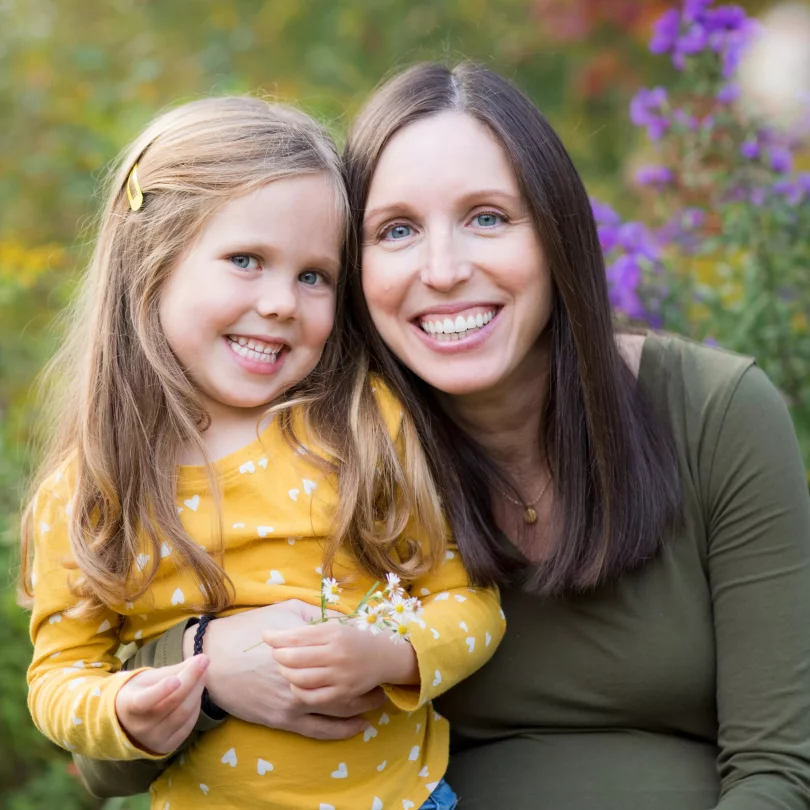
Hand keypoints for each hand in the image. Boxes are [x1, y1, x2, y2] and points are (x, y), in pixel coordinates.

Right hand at [115, 654, 208, 754]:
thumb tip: (199, 661)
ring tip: (203, 674)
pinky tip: (197, 694)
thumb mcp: (148, 678)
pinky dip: (196, 707)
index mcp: (129, 706)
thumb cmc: (139, 693)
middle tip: (204, 661)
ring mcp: (154, 740)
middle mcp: (140, 727)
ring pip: (184, 713)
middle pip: (173, 703)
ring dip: (197, 691)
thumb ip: (172, 670)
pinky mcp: (168, 746)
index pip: (145, 700)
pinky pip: (188, 725)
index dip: (161, 690)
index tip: (176, 679)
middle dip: (192, 679)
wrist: (127, 723)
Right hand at [192, 601, 385, 739]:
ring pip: (340, 709)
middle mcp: (305, 677)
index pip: (347, 656)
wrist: (214, 660)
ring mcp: (295, 702)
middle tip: (385, 678)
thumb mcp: (286, 612)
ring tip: (379, 700)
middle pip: (349, 684)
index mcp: (307, 649)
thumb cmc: (250, 630)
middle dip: (371, 683)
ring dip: (363, 706)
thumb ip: (317, 616)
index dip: (367, 656)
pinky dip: (343, 729)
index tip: (380, 653)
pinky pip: (321, 730)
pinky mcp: (284, 720)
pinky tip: (359, 724)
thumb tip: (345, 616)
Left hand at [264, 620, 418, 707]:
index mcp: (333, 633)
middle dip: (279, 656)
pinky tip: (295, 685)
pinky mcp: (343, 694)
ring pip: (301, 679)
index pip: (298, 636)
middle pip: (295, 658)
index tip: (265, 636)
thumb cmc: (355, 637)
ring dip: (286, 673)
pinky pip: (313, 697)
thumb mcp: (334, 625)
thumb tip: (278, 632)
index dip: (277, 637)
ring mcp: (340, 676)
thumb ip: (309, 627)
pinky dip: (299, 691)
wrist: (385, 655)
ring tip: (283, 668)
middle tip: (273, 654)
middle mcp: (337, 654)